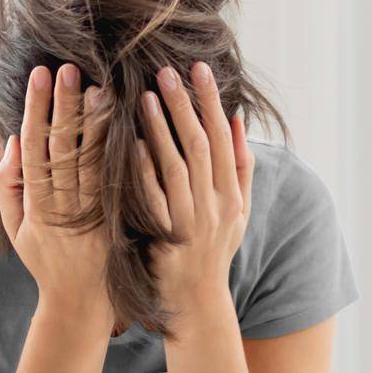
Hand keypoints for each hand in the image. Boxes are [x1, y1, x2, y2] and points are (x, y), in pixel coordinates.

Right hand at [0, 63, 112, 332]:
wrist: (81, 304)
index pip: (35, 148)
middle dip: (65, 108)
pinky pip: (118, 184)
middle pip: (63, 149)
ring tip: (100, 88)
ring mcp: (90, 216)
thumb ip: (7, 184)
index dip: (37, 110)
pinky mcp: (115, 223)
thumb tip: (14, 139)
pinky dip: (121, 154)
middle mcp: (62, 208)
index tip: (40, 76)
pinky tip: (127, 127)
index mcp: (35, 205)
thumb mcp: (15, 227)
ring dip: (95, 125)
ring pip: (92, 163)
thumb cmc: (45, 261)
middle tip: (70, 69)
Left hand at [137, 61, 254, 330]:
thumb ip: (240, 168)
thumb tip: (237, 123)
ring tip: (146, 96)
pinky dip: (144, 170)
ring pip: (177, 167)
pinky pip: (153, 198)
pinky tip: (131, 145)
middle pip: (200, 145)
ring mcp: (192, 222)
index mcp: (232, 195)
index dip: (210, 102)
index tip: (198, 69)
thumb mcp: (237, 213)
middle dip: (184, 105)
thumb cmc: (213, 252)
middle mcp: (216, 206)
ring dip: (161, 130)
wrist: (196, 303)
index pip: (222, 137)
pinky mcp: (166, 237)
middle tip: (166, 71)